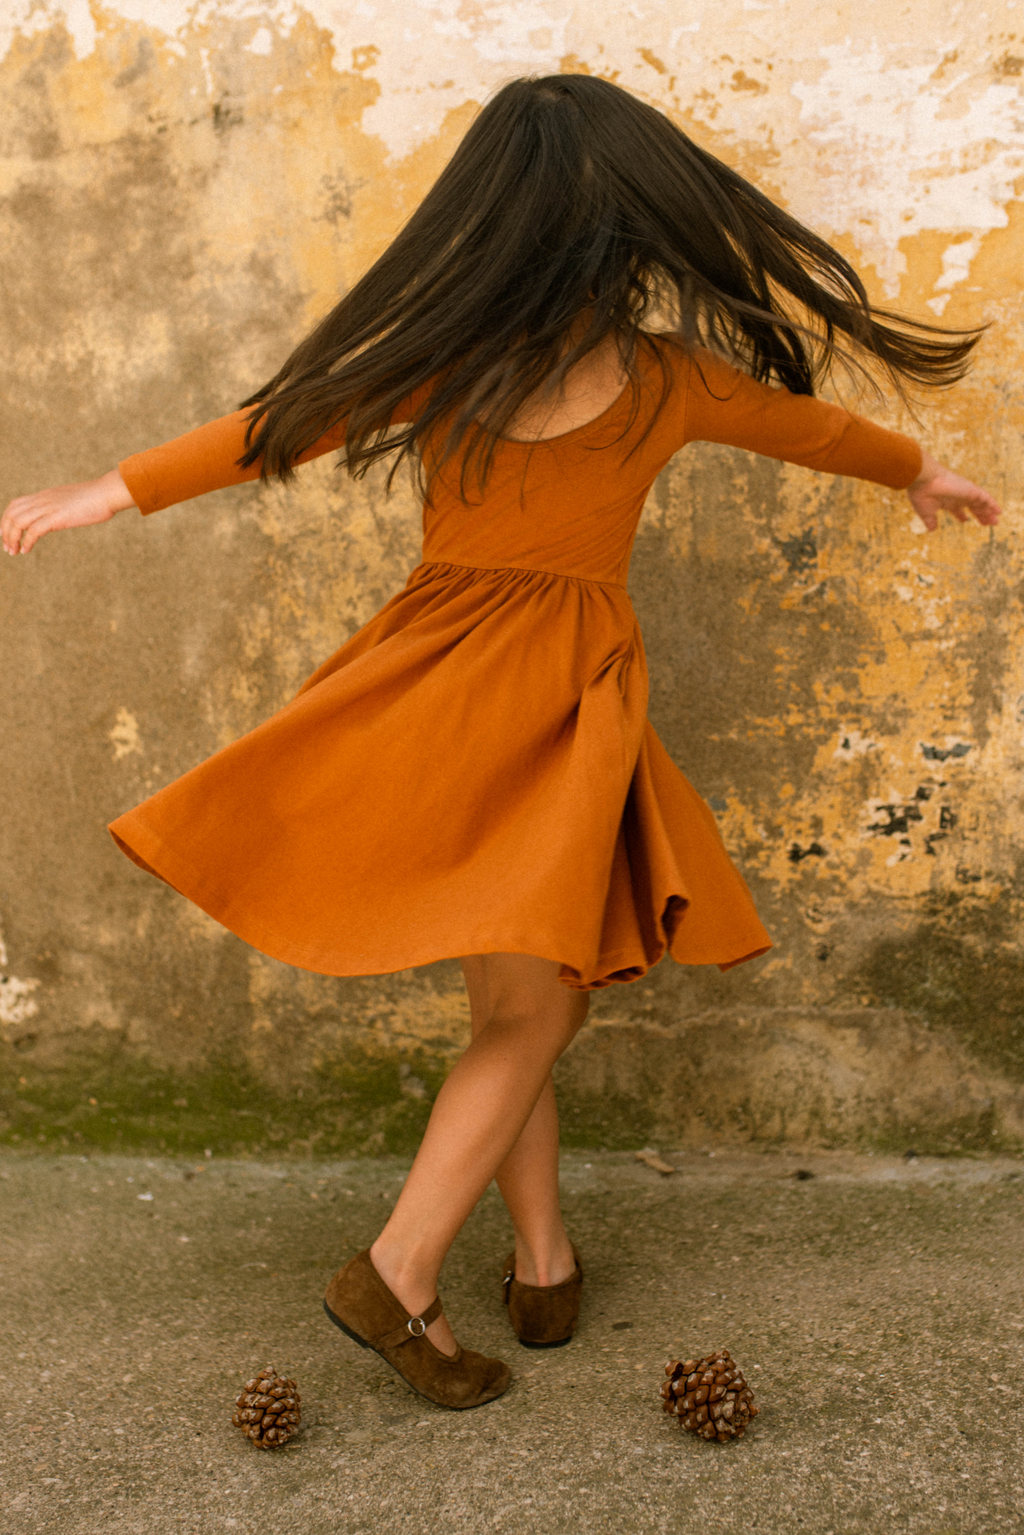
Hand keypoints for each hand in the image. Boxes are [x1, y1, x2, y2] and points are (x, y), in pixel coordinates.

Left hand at [2, 469, 135, 556]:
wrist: (107, 493)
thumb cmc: (98, 498)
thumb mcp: (74, 501)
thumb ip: (65, 507)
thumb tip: (67, 514)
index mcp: (46, 496)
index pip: (16, 504)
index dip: (6, 519)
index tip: (5, 533)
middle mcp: (43, 500)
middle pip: (12, 513)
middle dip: (5, 531)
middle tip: (8, 547)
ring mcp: (49, 508)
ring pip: (18, 522)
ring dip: (12, 539)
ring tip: (14, 551)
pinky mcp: (57, 518)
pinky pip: (33, 530)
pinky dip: (26, 541)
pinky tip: (26, 550)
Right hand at [907, 450, 1001, 532]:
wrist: (924, 479)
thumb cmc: (921, 493)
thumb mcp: (925, 512)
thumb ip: (930, 521)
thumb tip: (932, 530)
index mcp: (946, 500)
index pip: (956, 508)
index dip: (961, 515)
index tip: (965, 520)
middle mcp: (957, 496)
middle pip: (971, 506)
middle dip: (978, 515)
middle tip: (985, 523)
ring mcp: (965, 492)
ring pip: (980, 503)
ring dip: (988, 512)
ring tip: (995, 521)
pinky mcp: (971, 490)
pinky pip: (986, 498)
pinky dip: (992, 504)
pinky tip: (998, 512)